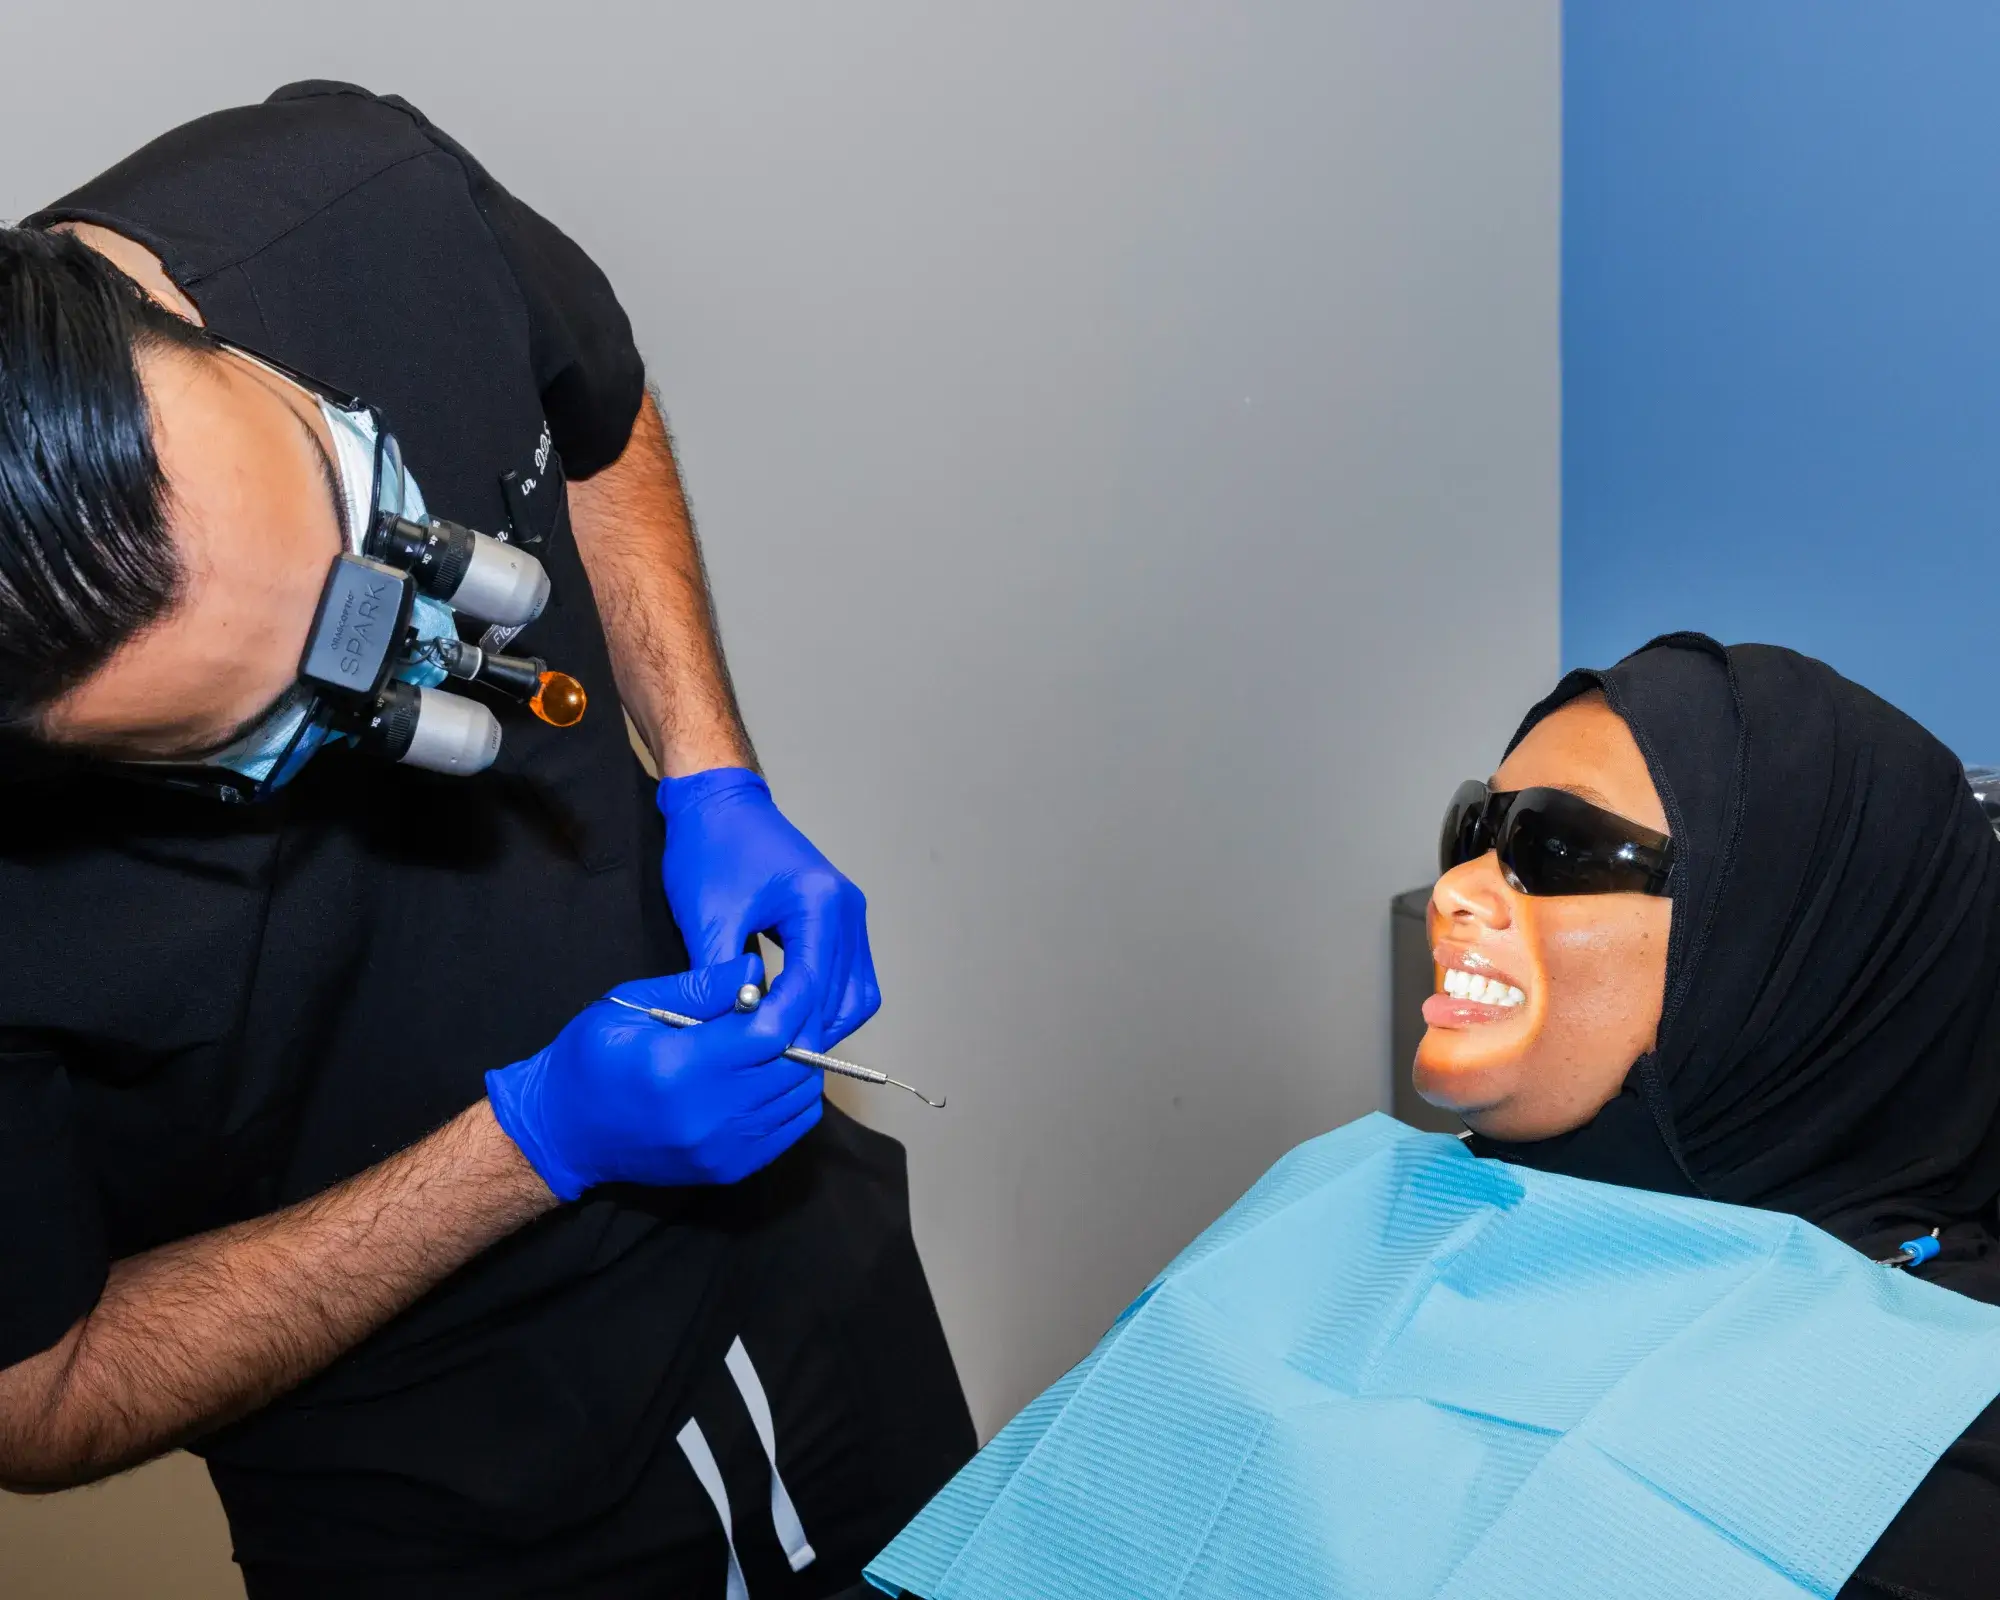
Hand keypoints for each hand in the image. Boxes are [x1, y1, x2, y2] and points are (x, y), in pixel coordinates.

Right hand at [485, 954, 821, 1199]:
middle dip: (802, 1024)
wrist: (563, 1134)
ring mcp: (723, 1150)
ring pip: (801, 1097)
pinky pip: (791, 1127)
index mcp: (678, 1069)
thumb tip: (756, 971)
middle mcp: (707, 1115)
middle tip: (788, 1001)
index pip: (770, 1033)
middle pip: (794, 1065)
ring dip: (802, 1059)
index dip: (794, 999)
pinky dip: (794, 1095)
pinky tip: (772, 1072)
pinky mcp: (730, 1169)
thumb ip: (698, 987)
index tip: (793, 978)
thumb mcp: (629, 1006)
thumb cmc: (589, 1060)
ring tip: (779, 1035)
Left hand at [658, 769, 879, 1051]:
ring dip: (824, 1025)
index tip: (760, 1057)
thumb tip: (730, 1029)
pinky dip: (828, 1006)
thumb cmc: (709, 848)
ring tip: (781, 1049)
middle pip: (844, 995)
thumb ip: (722, 977)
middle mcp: (846, 908)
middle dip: (809, 1033)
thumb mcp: (706, 917)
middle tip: (770, 1065)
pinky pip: (850, 978)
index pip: (812, 983)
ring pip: (856, 994)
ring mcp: (850, 913)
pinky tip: (792, 1020)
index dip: (787, 1025)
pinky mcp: (842, 920)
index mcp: (818, 900)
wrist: (719, 804)